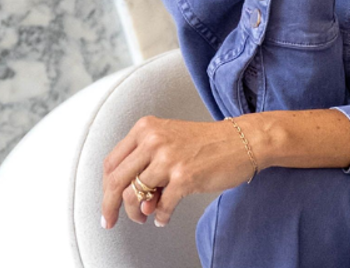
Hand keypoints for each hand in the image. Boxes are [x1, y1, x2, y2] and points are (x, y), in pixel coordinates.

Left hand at [99, 115, 259, 228]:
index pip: (111, 163)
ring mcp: (168, 159)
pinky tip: (164, 218)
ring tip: (145, 217)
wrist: (244, 140)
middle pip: (116, 181)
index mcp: (146, 129)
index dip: (105, 187)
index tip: (107, 202)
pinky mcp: (184, 177)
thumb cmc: (208, 143)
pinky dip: (161, 217)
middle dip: (110, 206)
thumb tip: (133, 200)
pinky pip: (161, 206)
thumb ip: (147, 165)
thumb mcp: (170, 141)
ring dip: (137, 213)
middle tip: (110, 220)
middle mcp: (154, 140)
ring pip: (135, 196)